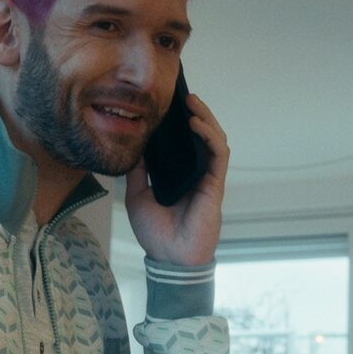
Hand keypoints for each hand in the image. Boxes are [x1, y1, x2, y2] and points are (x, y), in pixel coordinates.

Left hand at [126, 94, 229, 265]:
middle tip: (183, 95)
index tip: (168, 103)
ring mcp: (207, 177)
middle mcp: (196, 173)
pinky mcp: (215, 184)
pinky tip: (196, 124)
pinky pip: (219, 153)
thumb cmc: (155, 233)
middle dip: (196, 112)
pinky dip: (209, 136)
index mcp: (179, 175)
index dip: (178, 122)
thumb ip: (138, 172)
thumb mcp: (137, 195)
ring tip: (191, 102)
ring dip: (206, 118)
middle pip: (202, 135)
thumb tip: (133, 145)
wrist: (168, 258)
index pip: (183, 142)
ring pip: (215, 139)